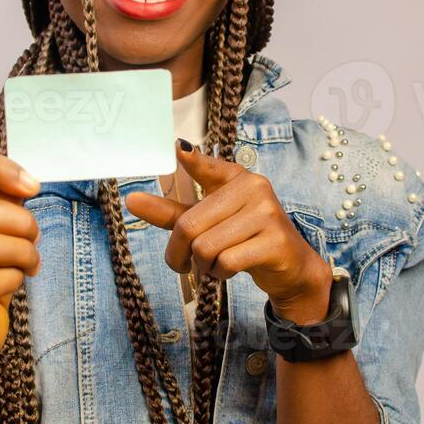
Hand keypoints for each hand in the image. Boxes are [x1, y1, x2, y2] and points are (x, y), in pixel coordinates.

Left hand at [124, 139, 332, 323]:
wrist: (291, 266)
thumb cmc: (244, 239)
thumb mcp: (208, 223)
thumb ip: (171, 213)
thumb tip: (132, 200)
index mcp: (236, 178)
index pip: (208, 167)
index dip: (192, 159)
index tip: (178, 149)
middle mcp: (254, 188)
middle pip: (190, 225)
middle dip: (180, 253)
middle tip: (184, 264)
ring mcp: (267, 213)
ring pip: (206, 247)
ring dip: (204, 266)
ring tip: (216, 265)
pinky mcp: (275, 241)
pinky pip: (227, 262)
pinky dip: (220, 274)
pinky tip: (230, 271)